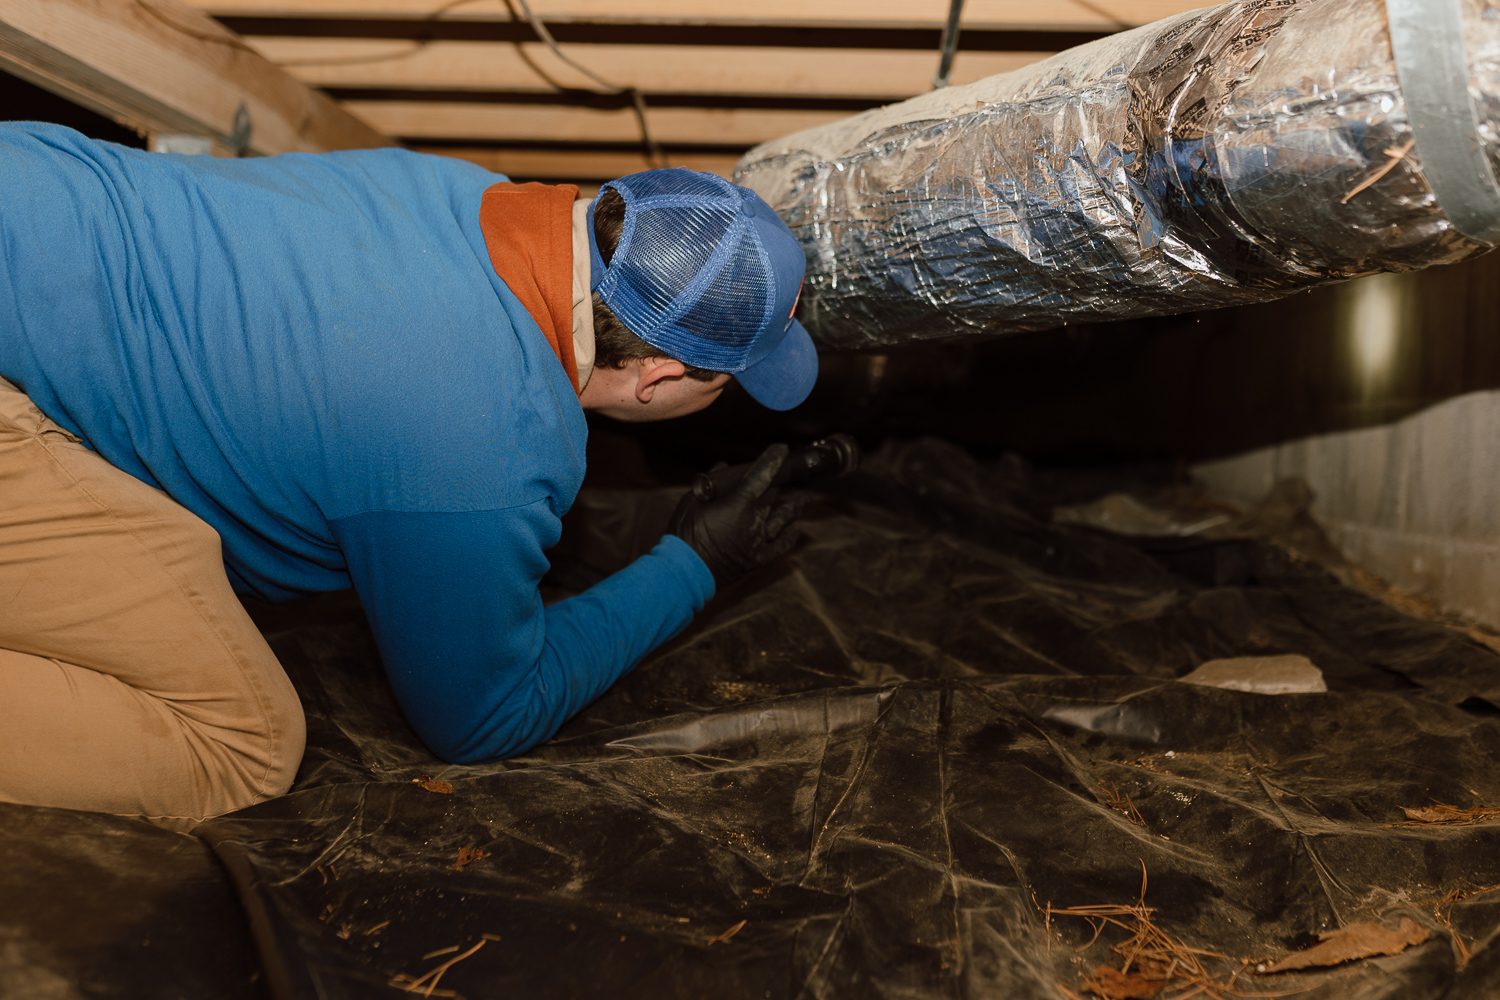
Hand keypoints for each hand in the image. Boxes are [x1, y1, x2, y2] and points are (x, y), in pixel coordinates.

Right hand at [668, 443, 806, 586]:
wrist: (685, 571)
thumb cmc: (685, 534)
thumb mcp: (692, 501)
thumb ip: (711, 483)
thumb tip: (721, 467)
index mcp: (739, 503)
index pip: (762, 474)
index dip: (773, 459)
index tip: (781, 449)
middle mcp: (755, 520)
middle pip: (772, 494)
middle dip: (776, 482)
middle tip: (780, 475)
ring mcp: (758, 541)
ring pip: (783, 519)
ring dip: (795, 507)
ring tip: (805, 500)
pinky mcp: (757, 559)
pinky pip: (780, 546)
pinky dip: (789, 537)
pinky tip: (796, 531)